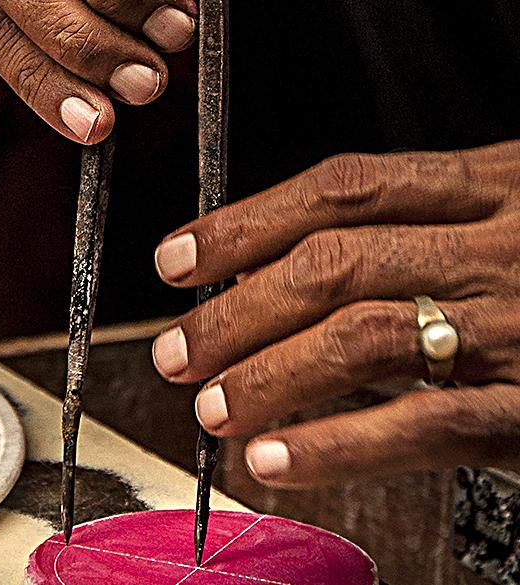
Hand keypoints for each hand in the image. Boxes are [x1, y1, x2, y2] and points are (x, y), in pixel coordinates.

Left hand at [0, 0, 196, 143]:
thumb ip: (39, 69)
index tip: (97, 125)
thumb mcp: (3, 28)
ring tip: (176, 33)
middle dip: (103, 53)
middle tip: (148, 83)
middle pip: (53, 17)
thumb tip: (91, 122)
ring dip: (140, 8)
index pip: (7, 47)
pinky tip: (185, 3)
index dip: (53, 91)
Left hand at [152, 140, 519, 487]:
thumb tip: (268, 273)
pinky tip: (278, 457)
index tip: (180, 259)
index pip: (341, 190)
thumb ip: (403, 235)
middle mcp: (504, 246)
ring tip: (213, 408)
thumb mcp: (499, 220)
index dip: (245, 224)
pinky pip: (425, 424)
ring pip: (365, 339)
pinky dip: (337, 445)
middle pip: (334, 267)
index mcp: (492, 185)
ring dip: (269, 377)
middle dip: (236, 314)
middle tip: (178, 350)